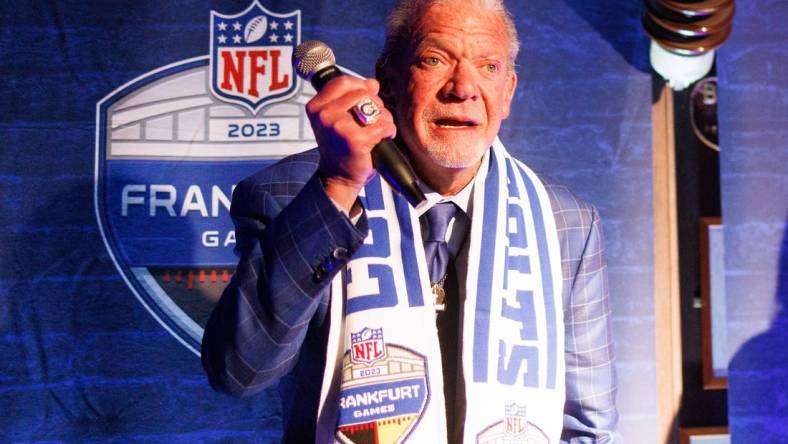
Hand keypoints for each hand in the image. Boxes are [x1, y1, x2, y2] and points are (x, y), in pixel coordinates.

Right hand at [305, 77, 395, 211]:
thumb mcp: (338, 117)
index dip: (360, 86)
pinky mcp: (355, 139)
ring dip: (383, 119)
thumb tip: (372, 83)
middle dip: (375, 104)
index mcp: (316, 106)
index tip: (366, 96)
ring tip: (376, 132)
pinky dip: (388, 132)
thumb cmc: (340, 147)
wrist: (339, 176)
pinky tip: (380, 140)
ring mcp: (339, 126)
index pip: (342, 82)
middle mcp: (324, 114)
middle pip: (362, 93)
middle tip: (372, 120)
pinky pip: (383, 125)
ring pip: (375, 108)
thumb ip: (351, 97)